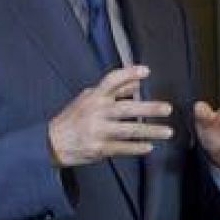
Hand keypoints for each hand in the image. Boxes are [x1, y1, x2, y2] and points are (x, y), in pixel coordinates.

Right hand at [47, 65, 173, 166]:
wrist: (52, 143)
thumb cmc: (72, 119)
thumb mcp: (88, 99)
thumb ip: (114, 91)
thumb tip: (136, 83)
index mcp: (94, 97)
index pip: (112, 81)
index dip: (129, 74)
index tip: (146, 71)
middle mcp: (96, 112)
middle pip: (126, 108)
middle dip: (149, 108)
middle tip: (167, 109)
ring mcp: (97, 131)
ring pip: (129, 130)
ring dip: (150, 131)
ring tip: (168, 132)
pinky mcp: (98, 148)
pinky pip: (122, 148)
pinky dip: (137, 148)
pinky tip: (149, 147)